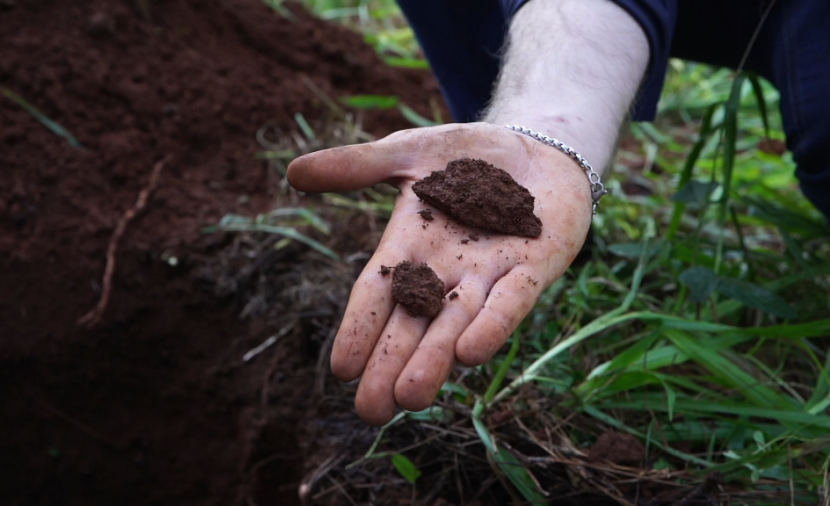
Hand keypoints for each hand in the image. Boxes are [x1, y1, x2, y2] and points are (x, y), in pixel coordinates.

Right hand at [287, 123, 592, 424]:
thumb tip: (293, 171)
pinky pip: (511, 302)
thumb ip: (358, 166)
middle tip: (370, 412)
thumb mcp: (409, 153)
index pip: (377, 296)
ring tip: (410, 400)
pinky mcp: (533, 269)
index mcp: (410, 248)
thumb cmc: (468, 155)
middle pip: (412, 326)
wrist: (536, 149)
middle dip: (390, 367)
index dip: (359, 329)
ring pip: (455, 324)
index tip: (340, 370)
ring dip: (434, 361)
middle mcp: (444, 272)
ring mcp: (488, 274)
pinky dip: (492, 325)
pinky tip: (469, 354)